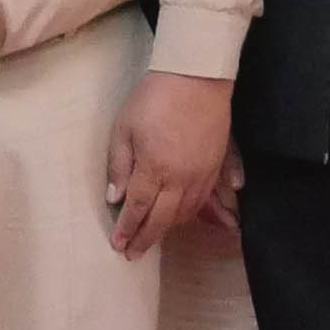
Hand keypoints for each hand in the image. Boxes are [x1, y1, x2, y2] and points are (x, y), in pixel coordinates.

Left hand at [106, 72, 234, 257]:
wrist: (196, 76)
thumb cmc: (154, 97)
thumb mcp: (124, 128)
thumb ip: (119, 166)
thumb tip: (114, 198)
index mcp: (153, 168)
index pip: (137, 208)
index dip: (127, 229)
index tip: (117, 245)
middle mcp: (179, 178)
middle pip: (161, 218)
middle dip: (145, 238)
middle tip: (132, 254)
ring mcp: (201, 174)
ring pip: (185, 213)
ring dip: (168, 229)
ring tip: (153, 237)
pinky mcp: (216, 166)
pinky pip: (204, 199)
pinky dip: (191, 214)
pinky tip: (181, 218)